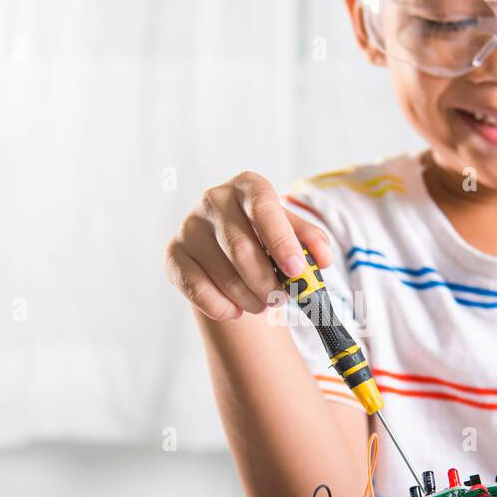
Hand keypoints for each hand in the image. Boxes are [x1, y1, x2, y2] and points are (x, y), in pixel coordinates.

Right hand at [163, 171, 332, 320]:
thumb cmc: (266, 238)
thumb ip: (311, 242)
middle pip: (242, 249)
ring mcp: (189, 226)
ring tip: (264, 303)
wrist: (228, 250)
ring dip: (250, 299)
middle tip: (282, 299)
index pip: (264, 208)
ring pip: (223, 274)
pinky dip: (223, 307)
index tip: (298, 271)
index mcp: (247, 186)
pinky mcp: (174, 254)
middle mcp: (214, 199)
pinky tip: (237, 310)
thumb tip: (322, 260)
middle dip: (268, 283)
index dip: (282, 242)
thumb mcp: (292, 232)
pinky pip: (198, 289)